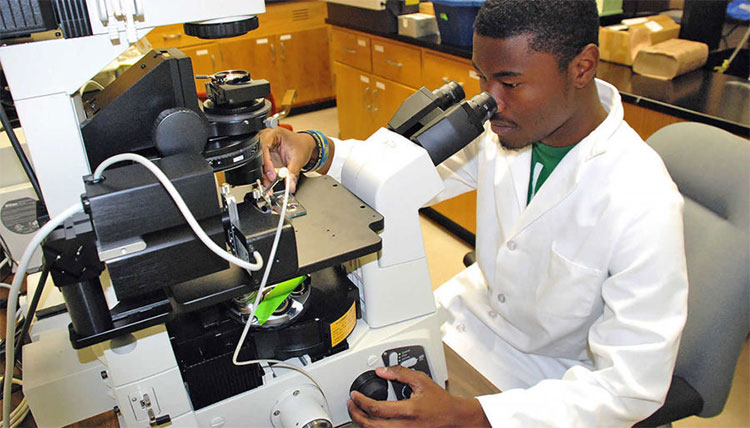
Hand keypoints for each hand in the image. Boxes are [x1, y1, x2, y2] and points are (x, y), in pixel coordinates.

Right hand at [259, 127, 315, 192]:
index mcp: (273, 134)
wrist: (304, 146)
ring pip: (260, 165)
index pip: (264, 147)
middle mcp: (266, 141)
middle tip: (270, 183)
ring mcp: (266, 150)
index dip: (267, 162)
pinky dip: (267, 177)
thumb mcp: (298, 159)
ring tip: (270, 187)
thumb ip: (292, 173)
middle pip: (259, 157)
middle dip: (264, 172)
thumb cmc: (301, 146)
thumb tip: (289, 186)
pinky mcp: (267, 158)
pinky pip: (264, 169)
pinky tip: (270, 185)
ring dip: (264, 177)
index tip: (272, 175)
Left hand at [348, 366, 490, 427]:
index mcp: (409, 410)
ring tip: (357, 411)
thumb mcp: (421, 380)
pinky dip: (374, 427)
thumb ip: (400, 373)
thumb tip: (382, 371)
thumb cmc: (439, 400)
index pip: (377, 409)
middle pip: (372, 425)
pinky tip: (370, 420)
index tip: (355, 395)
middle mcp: (406, 425)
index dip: (361, 402)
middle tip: (351, 404)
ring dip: (363, 422)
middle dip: (356, 414)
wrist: (452, 416)